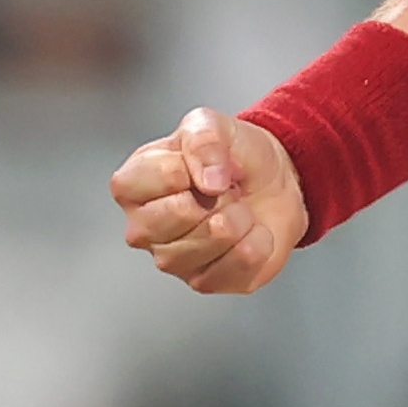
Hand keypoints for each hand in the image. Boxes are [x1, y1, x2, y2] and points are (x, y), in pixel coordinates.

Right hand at [111, 107, 308, 294]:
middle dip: (217, 193)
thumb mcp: (213, 124)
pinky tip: (249, 232)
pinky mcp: (206, 282)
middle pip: (179, 214)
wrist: (273, 181)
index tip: (203, 163)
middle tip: (222, 188)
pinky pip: (242, 262)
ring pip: (216, 237)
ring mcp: (173, 260)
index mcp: (134, 186)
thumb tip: (208, 181)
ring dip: (241, 215)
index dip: (190, 166)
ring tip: (235, 207)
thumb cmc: (232, 155)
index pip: (155, 178)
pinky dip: (258, 240)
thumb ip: (203, 138)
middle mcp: (144, 228)